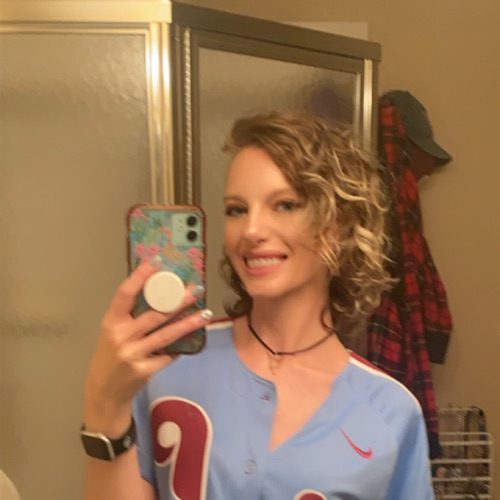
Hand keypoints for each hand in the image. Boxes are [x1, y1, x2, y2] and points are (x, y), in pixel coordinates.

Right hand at [84, 261, 210, 431]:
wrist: (103, 393)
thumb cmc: (111, 355)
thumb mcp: (113, 332)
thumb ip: (131, 315)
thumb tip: (161, 292)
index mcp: (111, 322)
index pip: (125, 293)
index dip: (141, 276)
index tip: (158, 261)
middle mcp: (121, 336)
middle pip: (154, 313)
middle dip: (178, 300)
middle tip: (197, 288)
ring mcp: (133, 354)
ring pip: (167, 334)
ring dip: (189, 323)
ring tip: (206, 313)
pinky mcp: (144, 370)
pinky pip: (168, 355)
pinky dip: (178, 348)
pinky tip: (189, 342)